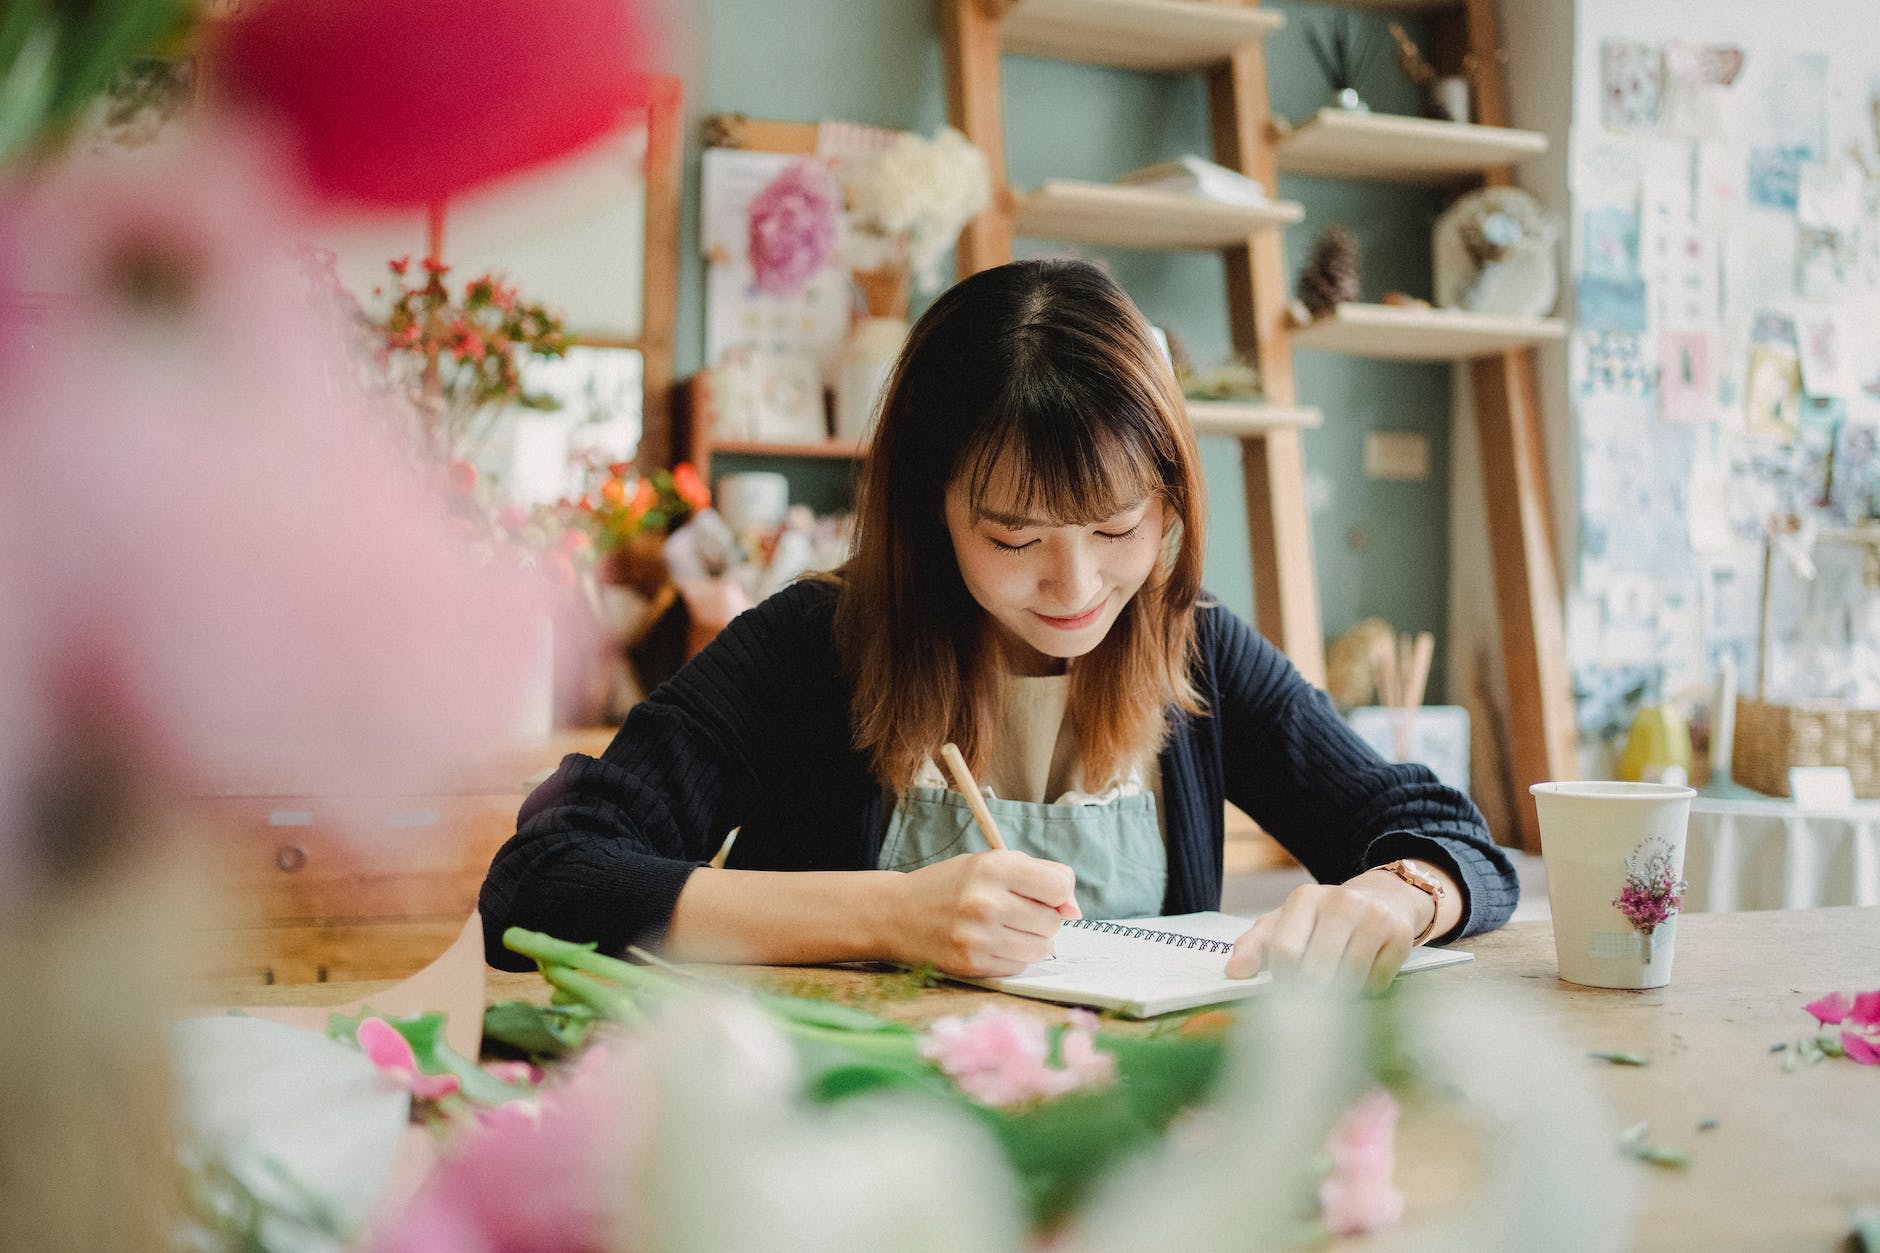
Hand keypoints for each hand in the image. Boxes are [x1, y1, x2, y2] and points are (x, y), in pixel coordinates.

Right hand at [891, 850, 1079, 976]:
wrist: (894, 914)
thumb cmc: (950, 886)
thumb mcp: (988, 864)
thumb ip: (1037, 877)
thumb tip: (1075, 911)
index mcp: (994, 868)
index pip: (1060, 885)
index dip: (1060, 892)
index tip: (1046, 893)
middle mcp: (987, 902)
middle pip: (1053, 921)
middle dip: (1044, 917)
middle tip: (1017, 910)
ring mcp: (979, 938)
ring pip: (1041, 948)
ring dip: (1032, 940)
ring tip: (1006, 928)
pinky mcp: (972, 965)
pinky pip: (1019, 966)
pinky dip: (1013, 956)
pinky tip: (991, 943)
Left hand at [1223, 873, 1434, 993]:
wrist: (1384, 898)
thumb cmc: (1324, 920)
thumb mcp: (1286, 924)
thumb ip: (1255, 946)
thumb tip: (1233, 973)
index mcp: (1304, 898)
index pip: (1285, 952)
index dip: (1284, 979)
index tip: (1287, 983)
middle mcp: (1340, 901)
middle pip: (1316, 971)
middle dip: (1311, 992)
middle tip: (1313, 992)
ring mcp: (1373, 916)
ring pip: (1348, 979)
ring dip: (1342, 991)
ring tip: (1339, 977)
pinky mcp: (1399, 933)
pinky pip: (1377, 982)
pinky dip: (1368, 988)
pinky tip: (1365, 971)